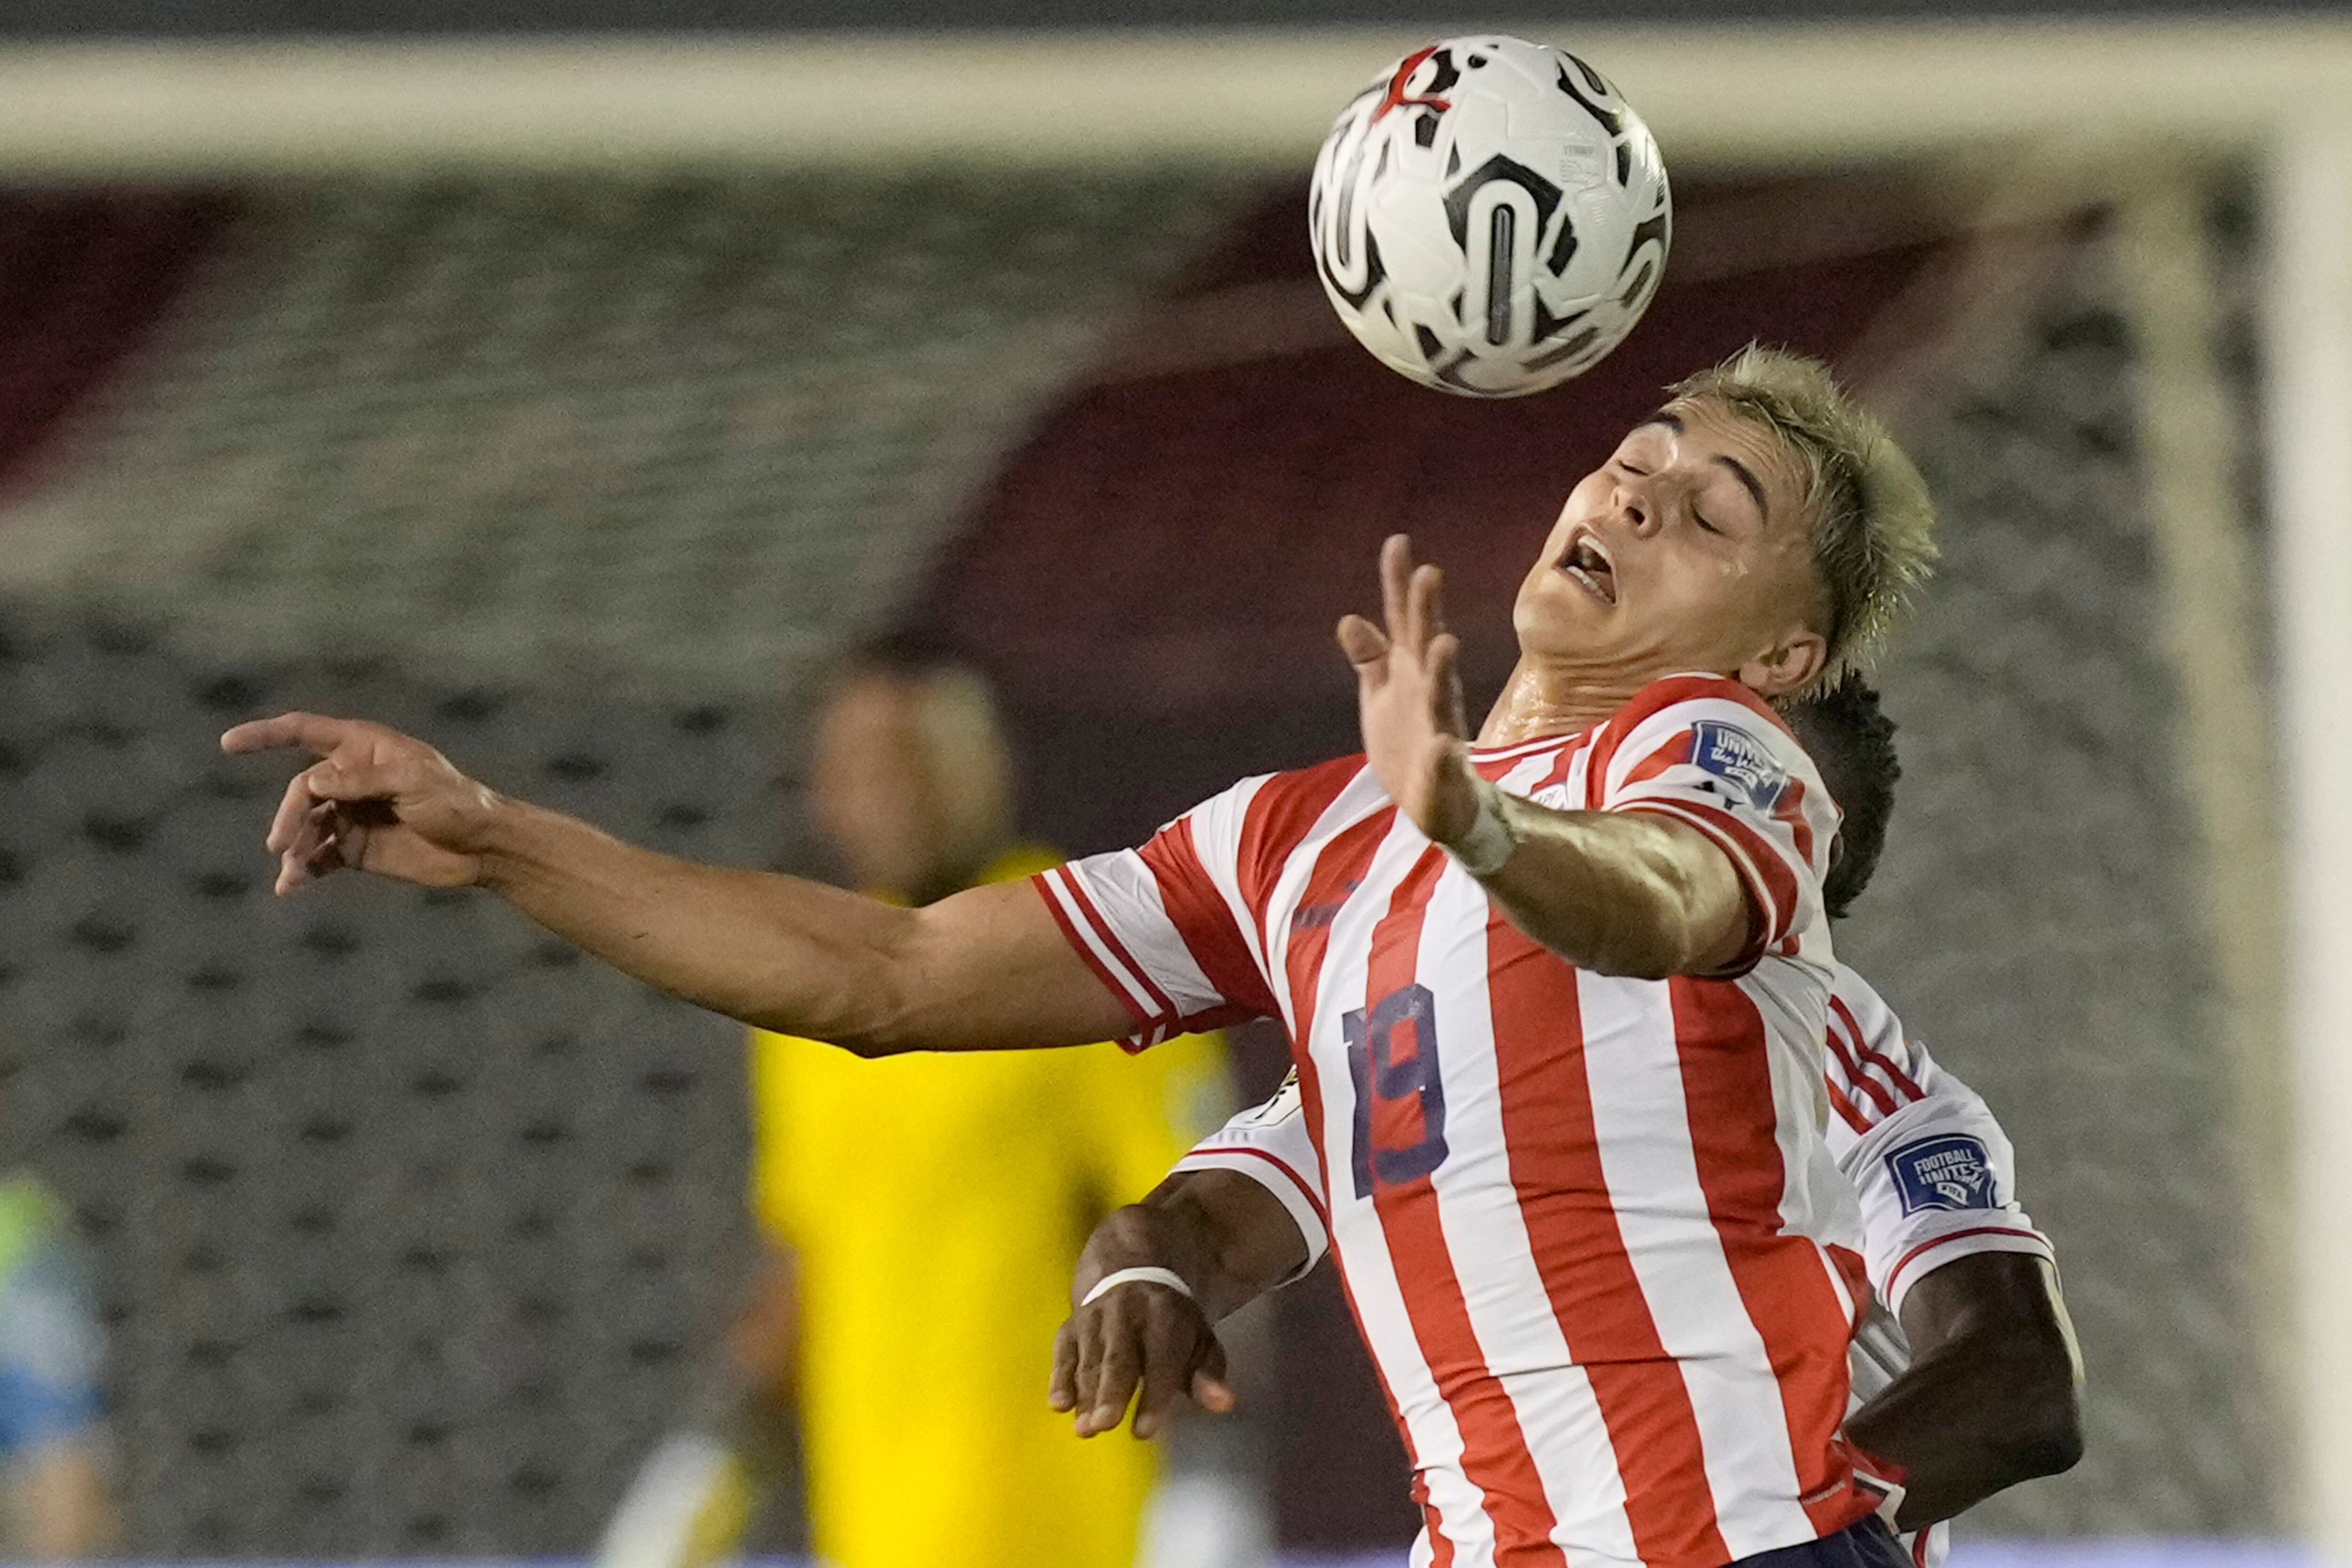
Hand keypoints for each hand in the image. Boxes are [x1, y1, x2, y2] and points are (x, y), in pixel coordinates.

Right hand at [219, 712, 502, 893]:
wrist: (481, 847)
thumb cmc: (454, 801)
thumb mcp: (412, 781)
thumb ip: (360, 780)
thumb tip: (312, 782)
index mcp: (364, 749)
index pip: (305, 733)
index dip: (266, 735)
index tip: (228, 744)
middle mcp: (351, 779)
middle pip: (302, 790)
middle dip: (288, 815)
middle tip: (280, 845)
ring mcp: (351, 814)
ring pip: (306, 827)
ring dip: (293, 848)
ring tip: (291, 872)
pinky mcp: (355, 848)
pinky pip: (317, 856)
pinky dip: (302, 870)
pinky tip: (291, 886)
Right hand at [1048, 1277, 1234, 1440]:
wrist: (1131, 1271)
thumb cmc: (1171, 1321)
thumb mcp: (1199, 1339)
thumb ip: (1209, 1373)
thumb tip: (1224, 1402)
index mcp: (1166, 1317)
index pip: (1161, 1360)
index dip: (1154, 1396)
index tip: (1144, 1431)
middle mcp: (1127, 1314)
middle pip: (1119, 1357)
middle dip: (1111, 1391)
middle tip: (1104, 1424)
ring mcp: (1095, 1318)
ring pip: (1089, 1358)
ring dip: (1084, 1392)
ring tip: (1084, 1428)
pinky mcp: (1072, 1324)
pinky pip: (1063, 1350)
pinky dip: (1059, 1376)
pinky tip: (1059, 1404)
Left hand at [1338, 534, 1477, 846]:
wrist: (1440, 804)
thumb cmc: (1409, 742)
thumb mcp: (1382, 695)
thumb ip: (1371, 658)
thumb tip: (1348, 618)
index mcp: (1411, 673)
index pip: (1403, 622)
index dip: (1398, 585)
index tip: (1397, 541)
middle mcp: (1430, 693)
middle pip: (1427, 646)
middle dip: (1428, 612)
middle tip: (1429, 572)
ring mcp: (1440, 731)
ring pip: (1442, 697)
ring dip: (1442, 670)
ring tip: (1445, 642)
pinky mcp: (1444, 774)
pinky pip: (1445, 764)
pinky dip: (1444, 756)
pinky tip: (1442, 746)